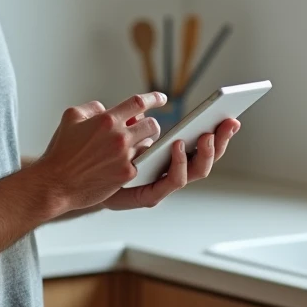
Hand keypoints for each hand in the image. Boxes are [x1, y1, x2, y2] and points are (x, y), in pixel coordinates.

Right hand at [32, 92, 166, 213]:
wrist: (55, 183)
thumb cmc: (60, 150)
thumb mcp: (70, 117)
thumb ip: (92, 107)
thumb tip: (105, 108)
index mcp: (106, 120)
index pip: (139, 103)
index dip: (154, 98)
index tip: (162, 98)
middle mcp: (119, 137)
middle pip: (152, 124)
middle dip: (150, 125)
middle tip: (144, 129)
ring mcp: (124, 157)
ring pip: (149, 145)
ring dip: (144, 143)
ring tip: (133, 147)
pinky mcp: (125, 175)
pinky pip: (142, 162)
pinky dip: (137, 161)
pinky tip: (128, 162)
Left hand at [101, 117, 239, 210]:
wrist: (74, 183)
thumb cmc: (96, 158)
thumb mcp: (118, 132)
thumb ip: (133, 122)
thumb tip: (144, 109)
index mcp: (170, 156)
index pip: (201, 143)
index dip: (218, 131)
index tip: (231, 112)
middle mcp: (171, 172)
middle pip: (206, 158)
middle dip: (222, 140)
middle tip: (230, 121)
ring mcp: (163, 185)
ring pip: (195, 172)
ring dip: (205, 153)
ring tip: (206, 134)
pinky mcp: (150, 196)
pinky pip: (171, 182)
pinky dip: (179, 165)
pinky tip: (179, 145)